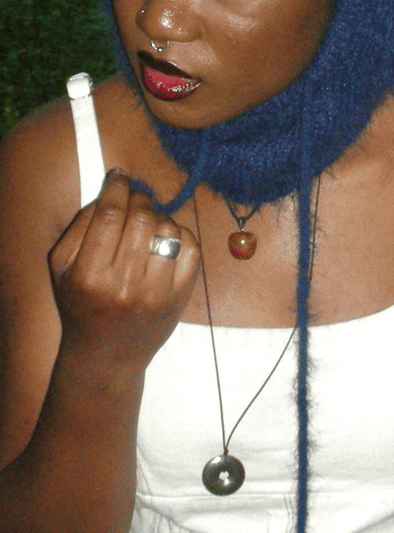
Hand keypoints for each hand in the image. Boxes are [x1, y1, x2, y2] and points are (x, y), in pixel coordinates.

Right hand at [49, 169, 199, 371]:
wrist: (106, 356)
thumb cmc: (81, 304)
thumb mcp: (63, 269)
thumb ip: (80, 226)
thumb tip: (111, 189)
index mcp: (89, 276)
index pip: (108, 216)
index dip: (116, 188)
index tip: (119, 176)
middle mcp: (124, 285)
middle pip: (141, 218)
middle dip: (139, 199)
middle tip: (135, 198)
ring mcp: (157, 292)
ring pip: (168, 229)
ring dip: (159, 217)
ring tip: (147, 225)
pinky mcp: (181, 296)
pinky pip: (191, 247)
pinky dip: (181, 235)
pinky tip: (166, 241)